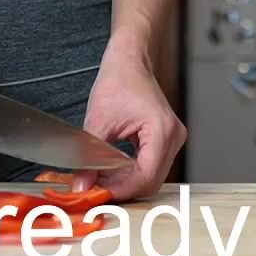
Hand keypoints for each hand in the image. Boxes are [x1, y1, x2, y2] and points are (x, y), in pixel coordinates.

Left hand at [74, 44, 185, 200]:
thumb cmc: (118, 81)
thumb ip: (89, 158)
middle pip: (152, 180)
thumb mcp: (97, 122)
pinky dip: (133, 172)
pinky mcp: (167, 139)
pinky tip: (113, 169)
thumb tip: (81, 186)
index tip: (100, 193)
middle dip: (124, 188)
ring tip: (102, 178)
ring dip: (128, 181)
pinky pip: (153, 166)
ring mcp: (173, 138)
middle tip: (97, 188)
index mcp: (162, 130)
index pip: (146, 176)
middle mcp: (174, 136)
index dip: (122, 189)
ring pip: (153, 176)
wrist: (129, 62)